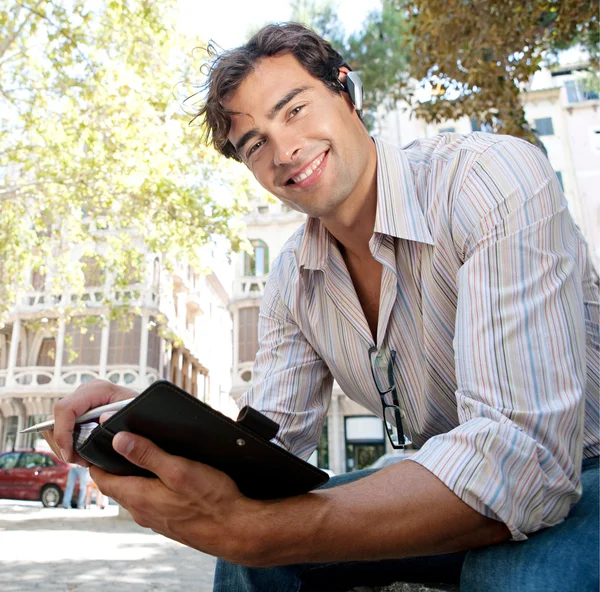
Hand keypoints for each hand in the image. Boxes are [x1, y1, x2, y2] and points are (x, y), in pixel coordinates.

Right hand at [43, 379, 136, 464]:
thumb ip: (120, 416)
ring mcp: (79, 403)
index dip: (63, 433)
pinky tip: (83, 454)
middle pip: (54, 419)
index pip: (65, 409)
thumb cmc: (142, 412)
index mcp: (98, 389)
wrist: (145, 412)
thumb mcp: (134, 414)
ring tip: (83, 459)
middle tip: (80, 461)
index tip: (70, 455)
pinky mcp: (78, 413)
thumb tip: (103, 418)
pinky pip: (60, 430)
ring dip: (64, 447)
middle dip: (62, 445)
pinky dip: (67, 445)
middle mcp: (85, 393)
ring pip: (53, 427)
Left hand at [90, 431, 256, 562]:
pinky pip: (150, 500)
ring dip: (134, 475)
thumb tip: (118, 440)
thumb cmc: (211, 500)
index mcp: (139, 497)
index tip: (99, 441)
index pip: (103, 478)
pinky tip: (167, 476)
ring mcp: (156, 518)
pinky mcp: (169, 520)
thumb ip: (148, 454)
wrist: (236, 530)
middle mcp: (142, 511)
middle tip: (123, 441)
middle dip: (116, 464)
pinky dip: (150, 485)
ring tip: (145, 454)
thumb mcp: (178, 469)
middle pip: (117, 485)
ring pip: (134, 493)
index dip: (97, 459)